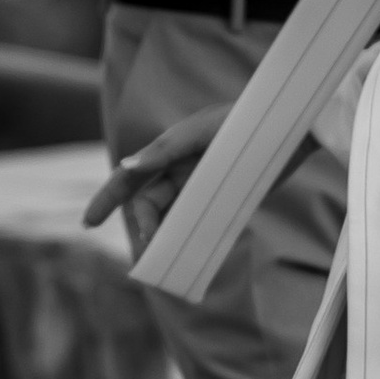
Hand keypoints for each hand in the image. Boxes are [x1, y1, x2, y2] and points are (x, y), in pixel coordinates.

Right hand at [83, 100, 232, 253]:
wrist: (291, 128)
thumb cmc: (242, 121)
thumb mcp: (202, 133)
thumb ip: (166, 149)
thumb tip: (127, 167)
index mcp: (169, 151)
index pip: (129, 178)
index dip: (106, 200)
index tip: (88, 224)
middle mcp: (181, 170)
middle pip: (149, 204)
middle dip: (142, 225)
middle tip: (150, 247)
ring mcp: (202, 186)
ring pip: (172, 217)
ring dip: (165, 236)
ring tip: (167, 257)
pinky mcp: (226, 200)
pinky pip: (201, 224)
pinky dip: (192, 240)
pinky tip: (190, 256)